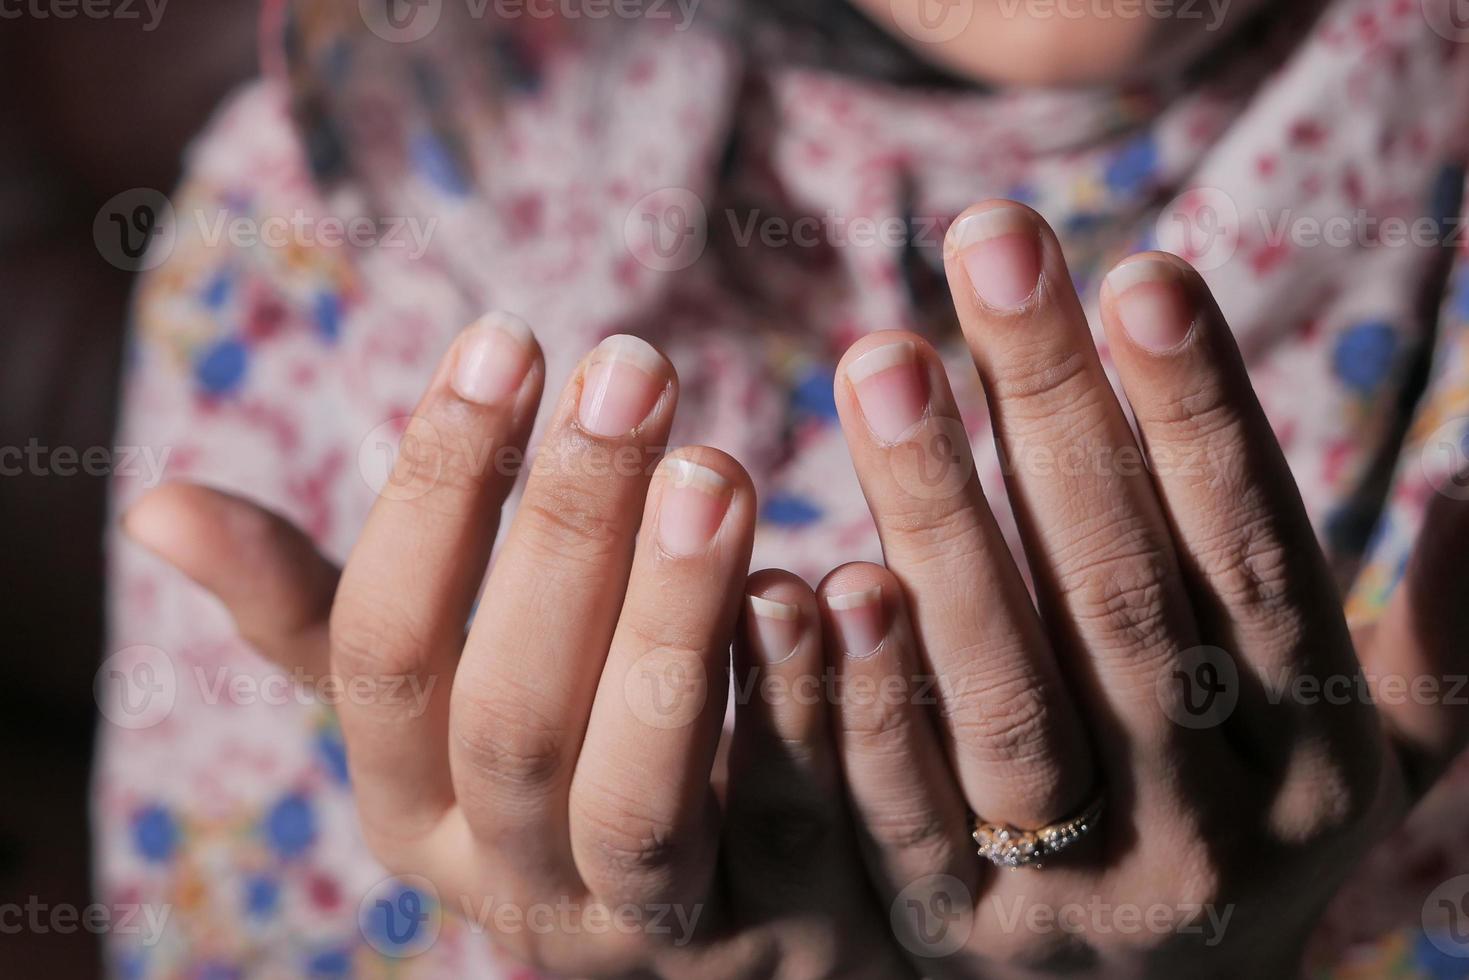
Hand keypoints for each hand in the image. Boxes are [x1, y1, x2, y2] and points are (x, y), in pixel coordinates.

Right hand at [124, 318, 910, 977]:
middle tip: (632, 367)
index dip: (433, 495)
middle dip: (562, 534)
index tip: (506, 338)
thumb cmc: (553, 760)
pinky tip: (830, 583)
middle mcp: (505, 881)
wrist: (708, 929)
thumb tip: (154, 509)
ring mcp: (638, 923)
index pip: (380, 651)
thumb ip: (318, 616)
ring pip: (637, 792)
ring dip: (671, 622)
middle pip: (508, 714)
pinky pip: (788, 825)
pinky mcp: (771, 929)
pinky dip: (804, 704)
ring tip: (716, 465)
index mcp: (408, 805)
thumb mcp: (433, 706)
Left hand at [803, 201, 1468, 975]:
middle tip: (987, 243)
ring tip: (881, 361)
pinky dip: (855, 694)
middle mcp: (1212, 829)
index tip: (1137, 267)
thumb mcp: (1365, 766)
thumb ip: (1433, 653)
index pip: (1254, 558)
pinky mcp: (951, 937)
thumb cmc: (1246, 838)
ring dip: (941, 519)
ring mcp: (1077, 894)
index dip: (1201, 410)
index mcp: (1319, 761)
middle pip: (1124, 595)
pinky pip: (896, 806)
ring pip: (1007, 693)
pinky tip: (811, 574)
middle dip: (1056, 408)